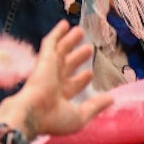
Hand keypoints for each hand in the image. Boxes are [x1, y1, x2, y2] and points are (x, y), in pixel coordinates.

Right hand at [0, 20, 108, 138]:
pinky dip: (57, 33)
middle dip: (77, 57)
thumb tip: (111, 99)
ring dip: (70, 41)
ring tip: (80, 31)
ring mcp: (47, 70)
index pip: (71, 85)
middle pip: (67, 66)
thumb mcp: (80, 116)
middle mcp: (53, 82)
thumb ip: (95, 107)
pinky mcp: (43, 59)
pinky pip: (50, 43)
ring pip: (60, 52)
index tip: (89, 74)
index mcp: (59, 98)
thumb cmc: (54, 119)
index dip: (81, 80)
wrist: (33, 113)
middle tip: (89, 48)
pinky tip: (64, 24)